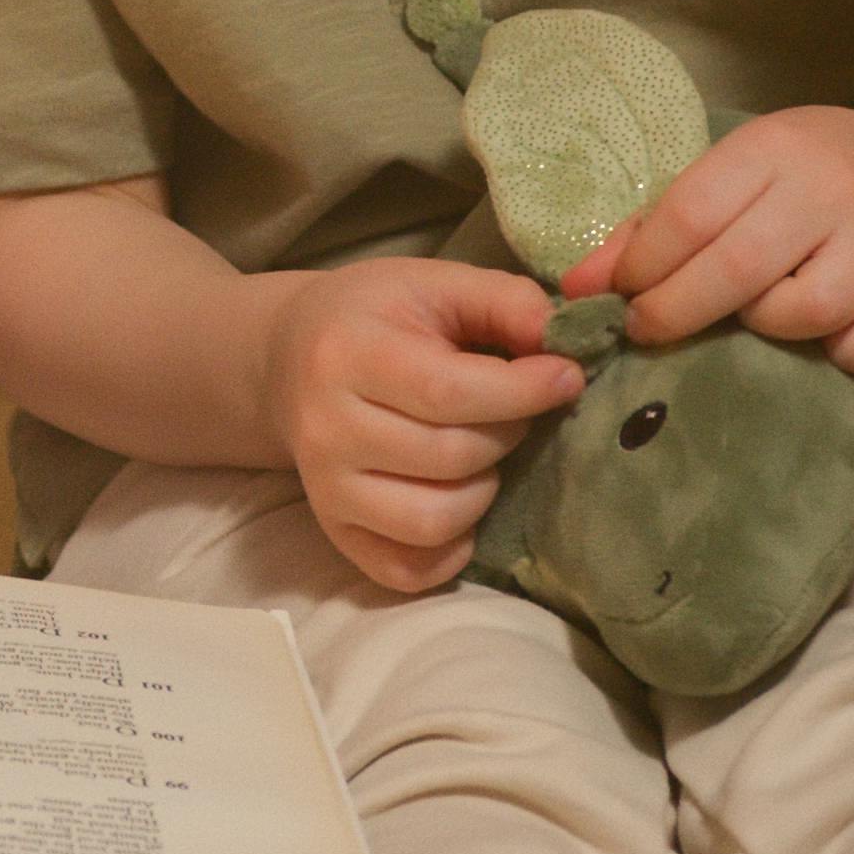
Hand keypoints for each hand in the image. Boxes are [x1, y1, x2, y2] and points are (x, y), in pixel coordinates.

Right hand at [256, 256, 587, 593]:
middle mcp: (326, 429)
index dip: (524, 391)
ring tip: (482, 455)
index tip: (566, 377)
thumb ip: (503, 300)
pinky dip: (451, 550)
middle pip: (450, 457)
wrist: (287, 358)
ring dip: (483, 491)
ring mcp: (325, 489)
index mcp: (347, 354)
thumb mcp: (433, 282)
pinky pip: (407, 571)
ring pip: (434, 521)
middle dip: (507, 433)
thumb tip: (560, 341)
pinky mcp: (335, 531)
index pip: (449, 392)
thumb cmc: (374, 316)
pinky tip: (461, 506)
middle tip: (513, 410)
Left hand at [563, 106, 853, 371]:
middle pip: (737, 268)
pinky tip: (825, 337)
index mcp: (772, 150)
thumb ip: (654, 228)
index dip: (643, 265)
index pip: (690, 213)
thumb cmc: (802, 174)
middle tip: (648, 330)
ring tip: (753, 315)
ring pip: (804, 311)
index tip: (620, 296)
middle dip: (676, 311)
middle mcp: (828, 192)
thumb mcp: (731, 175)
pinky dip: (841, 352)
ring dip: (763, 327)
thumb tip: (577, 289)